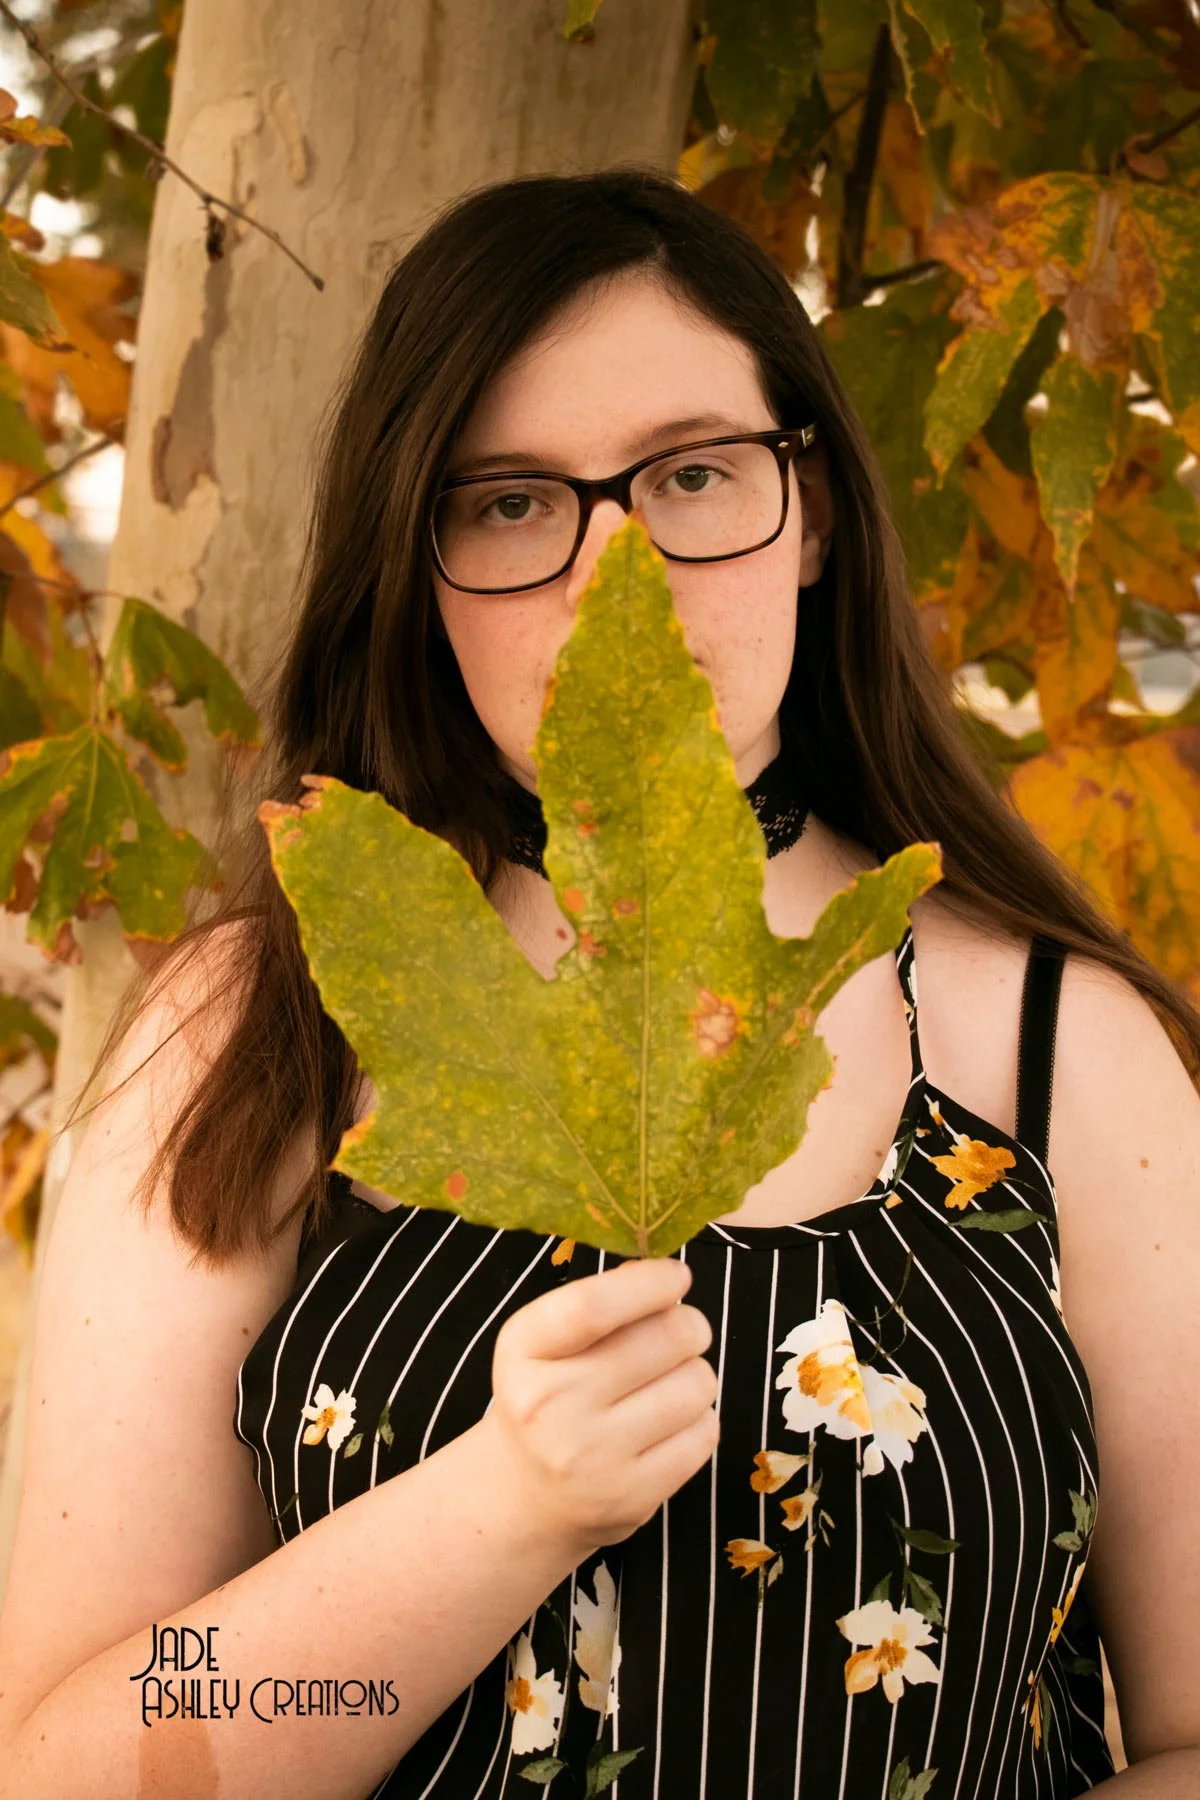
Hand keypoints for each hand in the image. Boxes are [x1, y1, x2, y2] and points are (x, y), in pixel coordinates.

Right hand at [480, 1256, 717, 1556]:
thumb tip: (665, 1276)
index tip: (677, 1276)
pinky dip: (699, 1418)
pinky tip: (669, 1423)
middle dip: (690, 1325)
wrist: (526, 1493)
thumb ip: (601, 1299)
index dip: (649, 1283)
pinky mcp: (632, 1496)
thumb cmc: (549, 1394)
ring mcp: (591, 1456)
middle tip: (683, 1331)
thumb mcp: (547, 1340)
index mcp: (525, 1350)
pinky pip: (705, 1433)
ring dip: (696, 1374)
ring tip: (669, 1382)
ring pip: (696, 1384)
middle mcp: (550, 1404)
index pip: (593, 1307)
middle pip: (666, 1337)